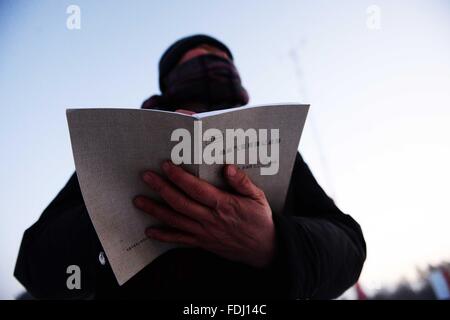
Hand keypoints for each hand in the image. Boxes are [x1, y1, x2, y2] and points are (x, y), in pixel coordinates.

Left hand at [133, 161, 275, 267]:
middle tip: (146, 176)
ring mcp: (204, 232)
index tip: (165, 166)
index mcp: (224, 205)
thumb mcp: (258, 197)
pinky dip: (164, 236)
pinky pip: (180, 239)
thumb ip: (242, 182)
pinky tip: (149, 231)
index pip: (196, 189)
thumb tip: (228, 167)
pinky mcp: (202, 242)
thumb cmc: (259, 220)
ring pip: (175, 220)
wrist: (263, 249)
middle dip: (161, 188)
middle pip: (180, 203)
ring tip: (139, 200)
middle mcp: (210, 219)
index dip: (179, 177)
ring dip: (155, 210)